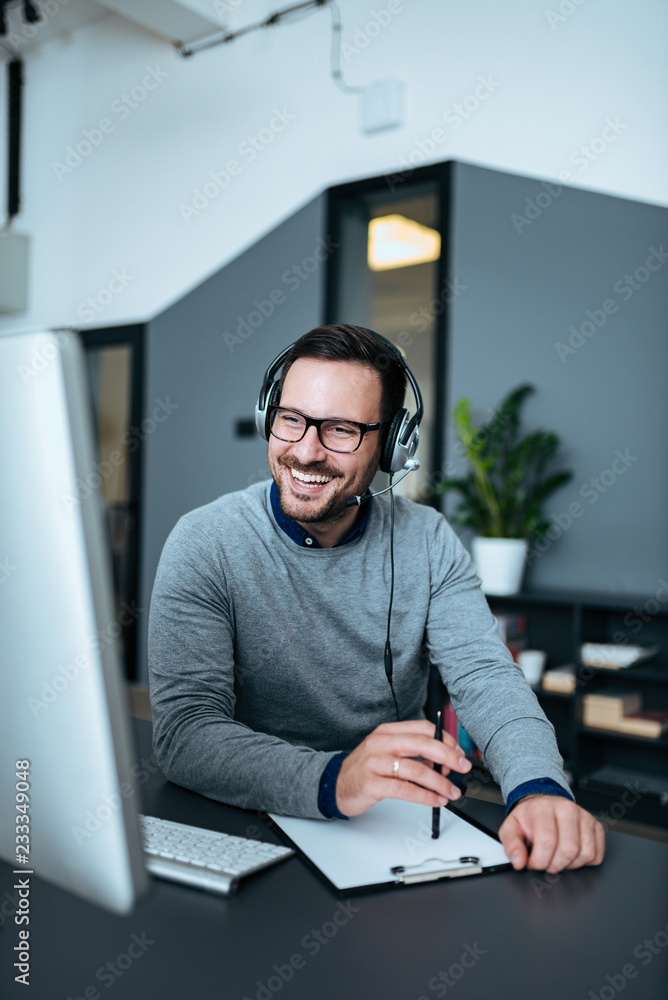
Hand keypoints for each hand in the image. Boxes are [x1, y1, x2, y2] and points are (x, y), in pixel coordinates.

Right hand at [335, 720, 471, 817]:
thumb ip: (411, 751)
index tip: (459, 752)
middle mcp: (380, 743)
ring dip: (439, 782)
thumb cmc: (366, 769)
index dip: (445, 739)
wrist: (335, 784)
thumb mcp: (386, 751)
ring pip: (416, 769)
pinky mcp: (371, 784)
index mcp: (387, 731)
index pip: (422, 728)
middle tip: (462, 767)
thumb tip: (443, 759)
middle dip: (448, 756)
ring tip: (451, 792)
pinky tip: (435, 800)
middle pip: (422, 744)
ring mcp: (374, 763)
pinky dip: (425, 796)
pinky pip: (405, 790)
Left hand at [498, 794, 604, 873]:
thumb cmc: (529, 818)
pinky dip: (584, 862)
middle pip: (569, 849)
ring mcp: (584, 817)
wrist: (544, 805)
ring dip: (570, 865)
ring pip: (585, 854)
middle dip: (554, 865)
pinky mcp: (596, 827)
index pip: (547, 841)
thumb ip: (511, 845)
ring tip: (557, 858)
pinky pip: (597, 855)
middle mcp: (567, 809)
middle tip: (545, 863)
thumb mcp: (511, 828)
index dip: (539, 861)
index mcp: (543, 808)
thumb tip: (518, 862)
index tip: (533, 863)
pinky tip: (571, 856)